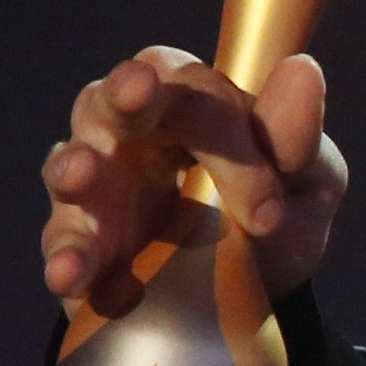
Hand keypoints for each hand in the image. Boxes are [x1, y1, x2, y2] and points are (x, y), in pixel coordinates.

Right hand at [37, 47, 348, 316]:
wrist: (254, 295)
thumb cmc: (276, 215)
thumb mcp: (304, 183)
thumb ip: (296, 140)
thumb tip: (303, 70)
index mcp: (191, 101)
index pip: (197, 93)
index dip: (227, 138)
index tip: (267, 211)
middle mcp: (132, 131)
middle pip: (114, 98)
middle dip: (125, 95)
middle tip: (139, 92)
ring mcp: (98, 188)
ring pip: (72, 163)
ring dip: (76, 168)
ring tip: (81, 176)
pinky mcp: (79, 245)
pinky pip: (61, 244)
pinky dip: (67, 256)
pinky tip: (72, 273)